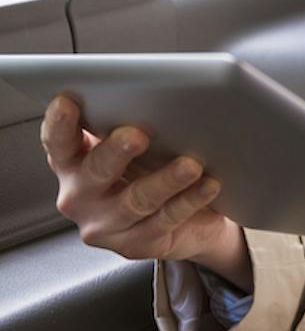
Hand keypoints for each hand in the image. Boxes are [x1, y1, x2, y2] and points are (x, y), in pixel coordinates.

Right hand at [40, 94, 246, 283]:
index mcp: (76, 162)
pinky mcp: (137, 244)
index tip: (66, 102)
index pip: (60, 142)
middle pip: (95, 171)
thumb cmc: (155, 163)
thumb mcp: (140, 142)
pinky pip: (166, 220)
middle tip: (138, 134)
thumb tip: (157, 95)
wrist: (187, 214)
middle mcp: (82, 196)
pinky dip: (190, 200)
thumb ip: (132, 121)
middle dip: (116, 151)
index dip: (59, 124)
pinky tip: (209, 184)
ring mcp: (107, 225)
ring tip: (191, 165)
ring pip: (136, 200)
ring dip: (165, 180)